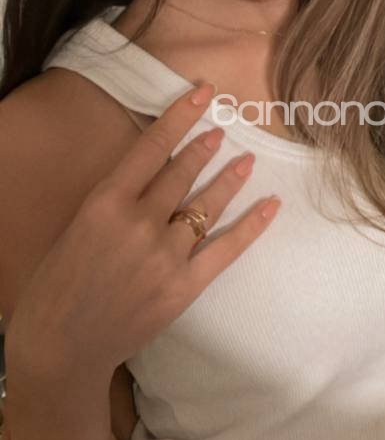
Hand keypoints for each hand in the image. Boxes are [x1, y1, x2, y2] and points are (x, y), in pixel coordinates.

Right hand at [6, 82, 279, 374]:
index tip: (200, 94)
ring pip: (208, 206)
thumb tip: (151, 179)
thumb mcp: (77, 227)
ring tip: (247, 159)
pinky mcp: (183, 286)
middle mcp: (139, 223)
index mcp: (104, 203)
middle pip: (183, 173)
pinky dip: (252, 226)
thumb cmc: (59, 285)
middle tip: (222, 128)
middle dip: (205, 147)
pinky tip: (270, 205)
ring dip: (230, 179)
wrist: (61, 345)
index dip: (180, 117)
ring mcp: (165, 256)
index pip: (151, 147)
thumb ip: (114, 202)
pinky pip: (226, 249)